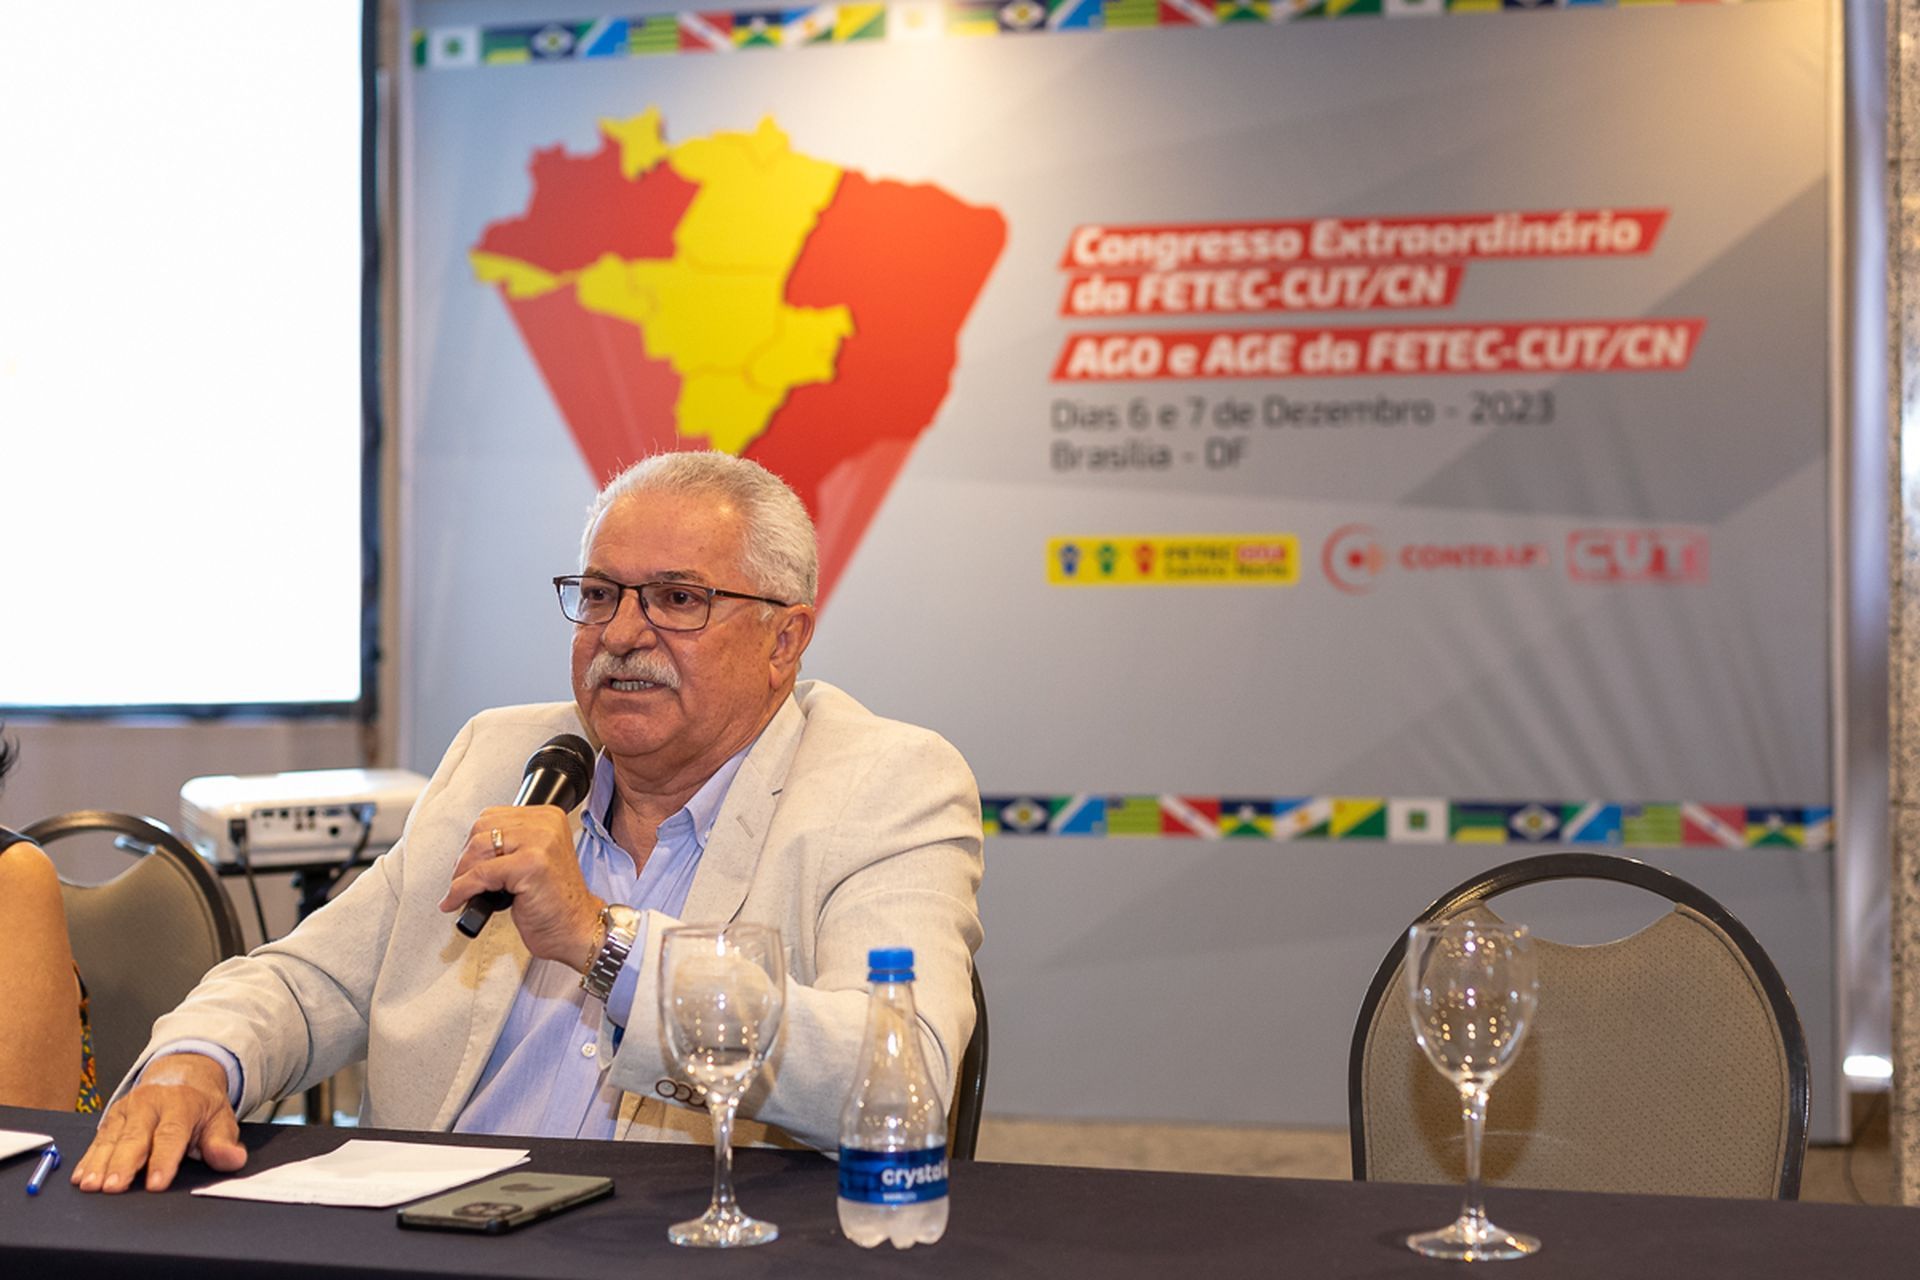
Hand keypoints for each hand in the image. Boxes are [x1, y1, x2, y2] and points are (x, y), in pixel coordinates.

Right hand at [72, 1052, 244, 1192]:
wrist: (182, 1074)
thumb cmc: (201, 1105)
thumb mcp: (220, 1119)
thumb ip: (223, 1142)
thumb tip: (233, 1159)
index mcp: (181, 1104)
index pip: (172, 1134)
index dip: (164, 1160)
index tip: (156, 1184)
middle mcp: (151, 1104)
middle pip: (135, 1137)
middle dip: (123, 1163)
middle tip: (114, 1187)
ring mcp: (128, 1109)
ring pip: (112, 1138)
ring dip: (100, 1163)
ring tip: (91, 1185)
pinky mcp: (111, 1117)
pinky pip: (98, 1139)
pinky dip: (88, 1158)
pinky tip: (80, 1177)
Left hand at [438, 805, 602, 968]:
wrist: (576, 928)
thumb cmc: (555, 902)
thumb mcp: (534, 860)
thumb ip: (510, 846)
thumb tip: (470, 850)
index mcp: (548, 818)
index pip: (493, 816)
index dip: (474, 842)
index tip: (470, 864)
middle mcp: (546, 825)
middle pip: (483, 828)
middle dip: (466, 858)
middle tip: (464, 880)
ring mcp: (540, 843)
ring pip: (479, 848)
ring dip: (462, 875)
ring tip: (463, 892)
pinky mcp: (530, 865)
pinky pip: (481, 873)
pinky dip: (463, 890)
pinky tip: (459, 901)